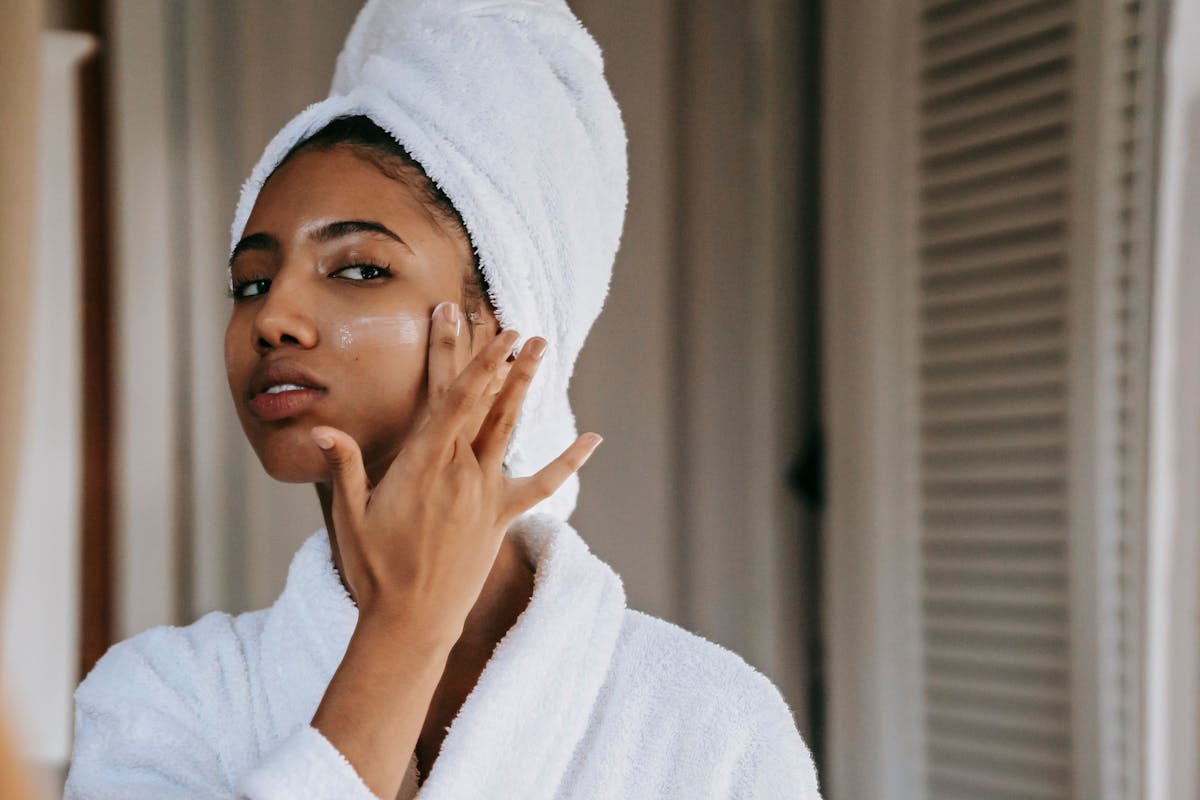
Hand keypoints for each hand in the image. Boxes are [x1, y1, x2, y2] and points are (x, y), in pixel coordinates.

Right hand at [308, 300, 601, 640]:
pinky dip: (569, 462)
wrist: (411, 622)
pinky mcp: (501, 516)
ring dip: (524, 386)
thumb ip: (345, 467)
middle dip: (493, 358)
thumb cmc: (375, 569)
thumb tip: (323, 430)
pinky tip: (594, 439)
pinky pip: (542, 484)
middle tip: (509, 322)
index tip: (472, 323)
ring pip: (508, 428)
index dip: (464, 358)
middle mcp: (460, 472)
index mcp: (422, 464)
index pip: (449, 399)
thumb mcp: (350, 516)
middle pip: (478, 402)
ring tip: (540, 349)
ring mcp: (485, 493)